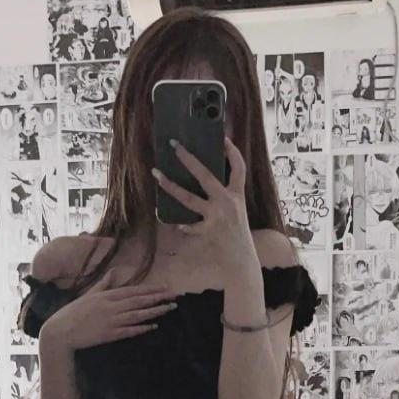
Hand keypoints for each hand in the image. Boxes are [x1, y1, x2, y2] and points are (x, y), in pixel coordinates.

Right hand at [39, 269, 177, 349]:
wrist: (61, 332)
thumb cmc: (73, 313)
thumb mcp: (89, 295)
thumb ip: (104, 284)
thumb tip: (114, 271)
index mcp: (107, 296)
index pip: (134, 291)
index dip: (151, 289)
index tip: (165, 287)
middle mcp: (111, 307)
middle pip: (139, 301)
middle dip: (159, 298)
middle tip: (175, 296)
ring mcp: (111, 321)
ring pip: (138, 315)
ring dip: (155, 311)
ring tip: (170, 308)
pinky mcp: (110, 335)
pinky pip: (130, 330)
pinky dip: (142, 328)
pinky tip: (154, 325)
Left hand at [151, 136, 256, 274]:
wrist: (242, 261)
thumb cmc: (237, 236)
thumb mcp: (236, 213)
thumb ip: (224, 197)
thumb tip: (204, 183)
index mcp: (237, 195)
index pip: (238, 168)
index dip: (232, 151)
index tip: (223, 137)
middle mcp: (228, 202)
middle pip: (206, 175)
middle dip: (189, 158)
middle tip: (175, 145)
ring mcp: (217, 217)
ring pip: (189, 198)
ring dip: (170, 186)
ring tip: (157, 174)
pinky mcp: (208, 231)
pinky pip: (189, 225)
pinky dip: (183, 225)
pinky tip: (177, 224)